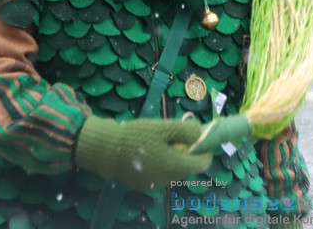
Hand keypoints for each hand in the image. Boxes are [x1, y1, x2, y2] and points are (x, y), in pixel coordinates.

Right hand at [74, 116, 211, 192]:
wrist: (107, 150)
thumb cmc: (136, 136)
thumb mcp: (162, 127)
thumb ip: (185, 130)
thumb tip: (200, 132)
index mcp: (174, 165)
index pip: (202, 163)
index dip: (204, 150)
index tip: (197, 139)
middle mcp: (168, 179)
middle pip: (187, 167)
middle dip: (185, 152)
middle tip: (173, 137)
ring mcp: (155, 184)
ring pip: (173, 171)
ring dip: (171, 159)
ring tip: (156, 143)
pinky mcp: (143, 185)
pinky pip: (159, 175)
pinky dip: (159, 165)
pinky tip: (146, 153)